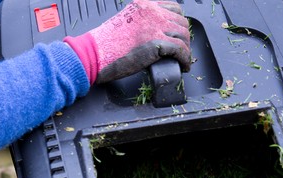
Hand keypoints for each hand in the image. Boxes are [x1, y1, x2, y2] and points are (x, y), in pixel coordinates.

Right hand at [64, 0, 190, 83]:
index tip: (179, 34)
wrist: (96, 53)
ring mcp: (155, 26)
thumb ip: (142, 22)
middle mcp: (152, 11)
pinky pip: (181, 50)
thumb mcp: (126, 21)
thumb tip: (157, 33)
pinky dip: (185, 59)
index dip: (179, 22)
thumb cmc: (107, 43)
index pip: (173, 7)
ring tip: (183, 60)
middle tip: (182, 50)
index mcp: (145, 4)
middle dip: (184, 38)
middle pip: (181, 22)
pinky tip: (184, 66)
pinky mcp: (157, 42)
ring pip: (183, 36)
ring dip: (186, 49)